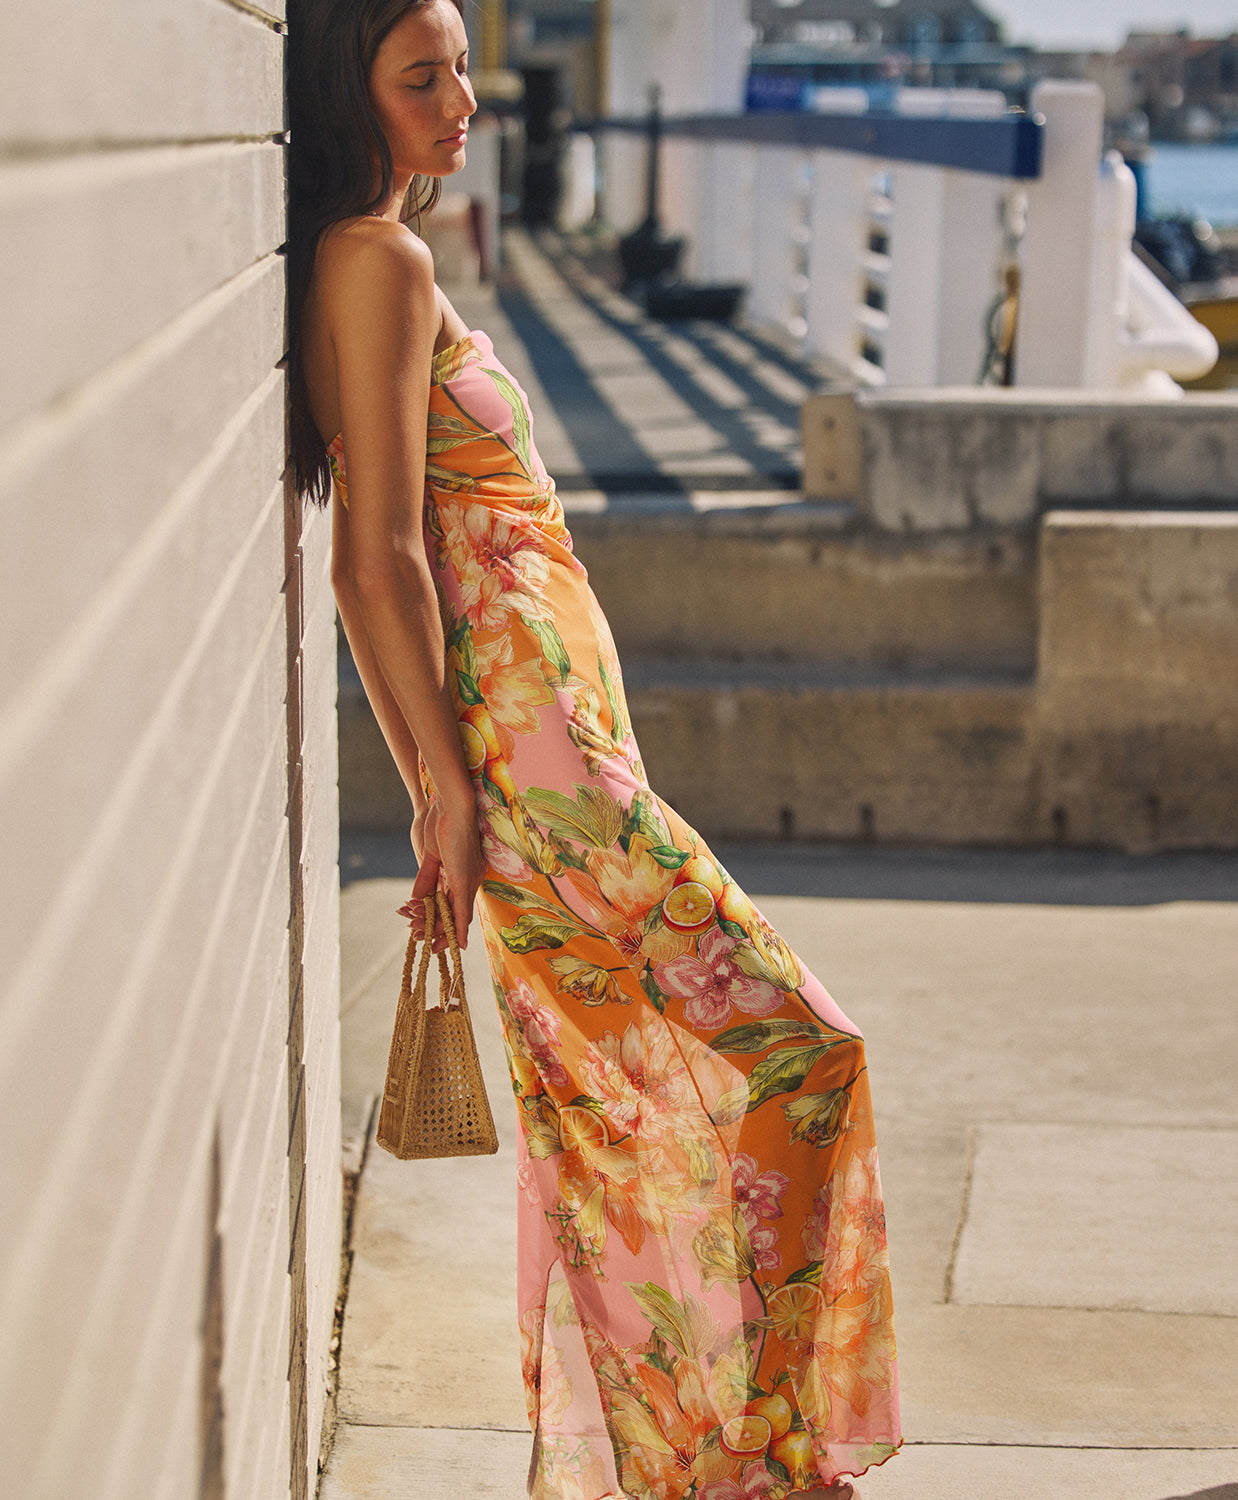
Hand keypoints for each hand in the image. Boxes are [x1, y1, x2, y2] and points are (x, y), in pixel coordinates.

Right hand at [398, 796, 482, 949]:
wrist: (449, 805)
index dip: (440, 920)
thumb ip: (426, 879)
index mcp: (463, 873)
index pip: (452, 903)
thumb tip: (416, 899)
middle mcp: (470, 879)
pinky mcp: (464, 880)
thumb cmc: (441, 823)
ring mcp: (468, 880)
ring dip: (434, 926)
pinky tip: (456, 943)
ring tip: (414, 928)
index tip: (425, 932)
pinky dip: (458, 927)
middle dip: (434, 928)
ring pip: (455, 916)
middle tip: (415, 934)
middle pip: (454, 914)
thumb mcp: (431, 857)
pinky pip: (462, 910)